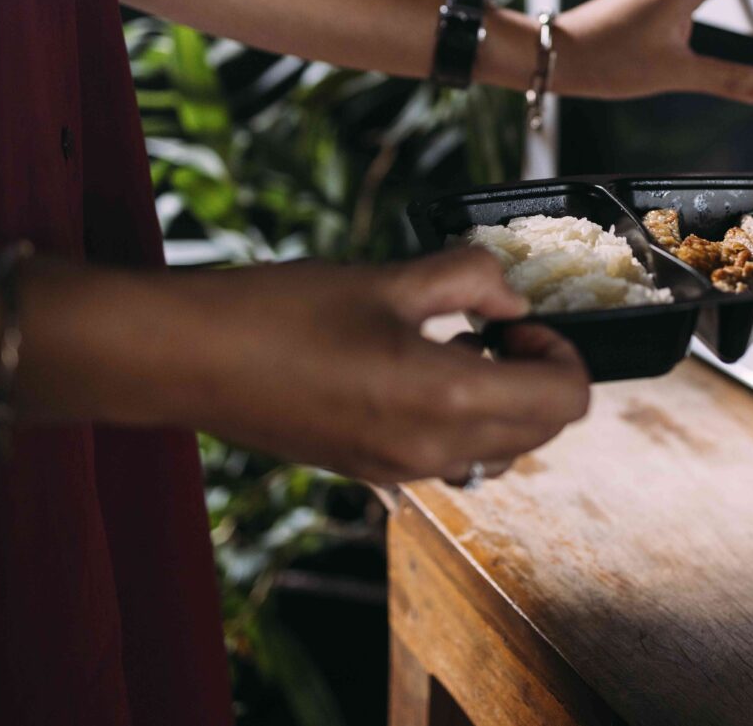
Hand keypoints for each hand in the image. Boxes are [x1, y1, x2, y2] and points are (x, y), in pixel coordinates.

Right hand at [171, 248, 590, 482]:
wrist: (188, 360)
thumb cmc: (281, 313)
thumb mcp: (387, 279)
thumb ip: (469, 281)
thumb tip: (512, 296)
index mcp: (447, 399)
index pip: (564, 402)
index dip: (563, 353)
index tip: (523, 320)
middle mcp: (433, 450)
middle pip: (540, 433)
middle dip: (538, 378)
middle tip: (497, 328)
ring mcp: (401, 470)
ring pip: (498, 451)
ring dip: (501, 402)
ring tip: (454, 345)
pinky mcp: (371, 472)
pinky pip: (450, 457)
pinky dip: (460, 418)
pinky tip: (416, 369)